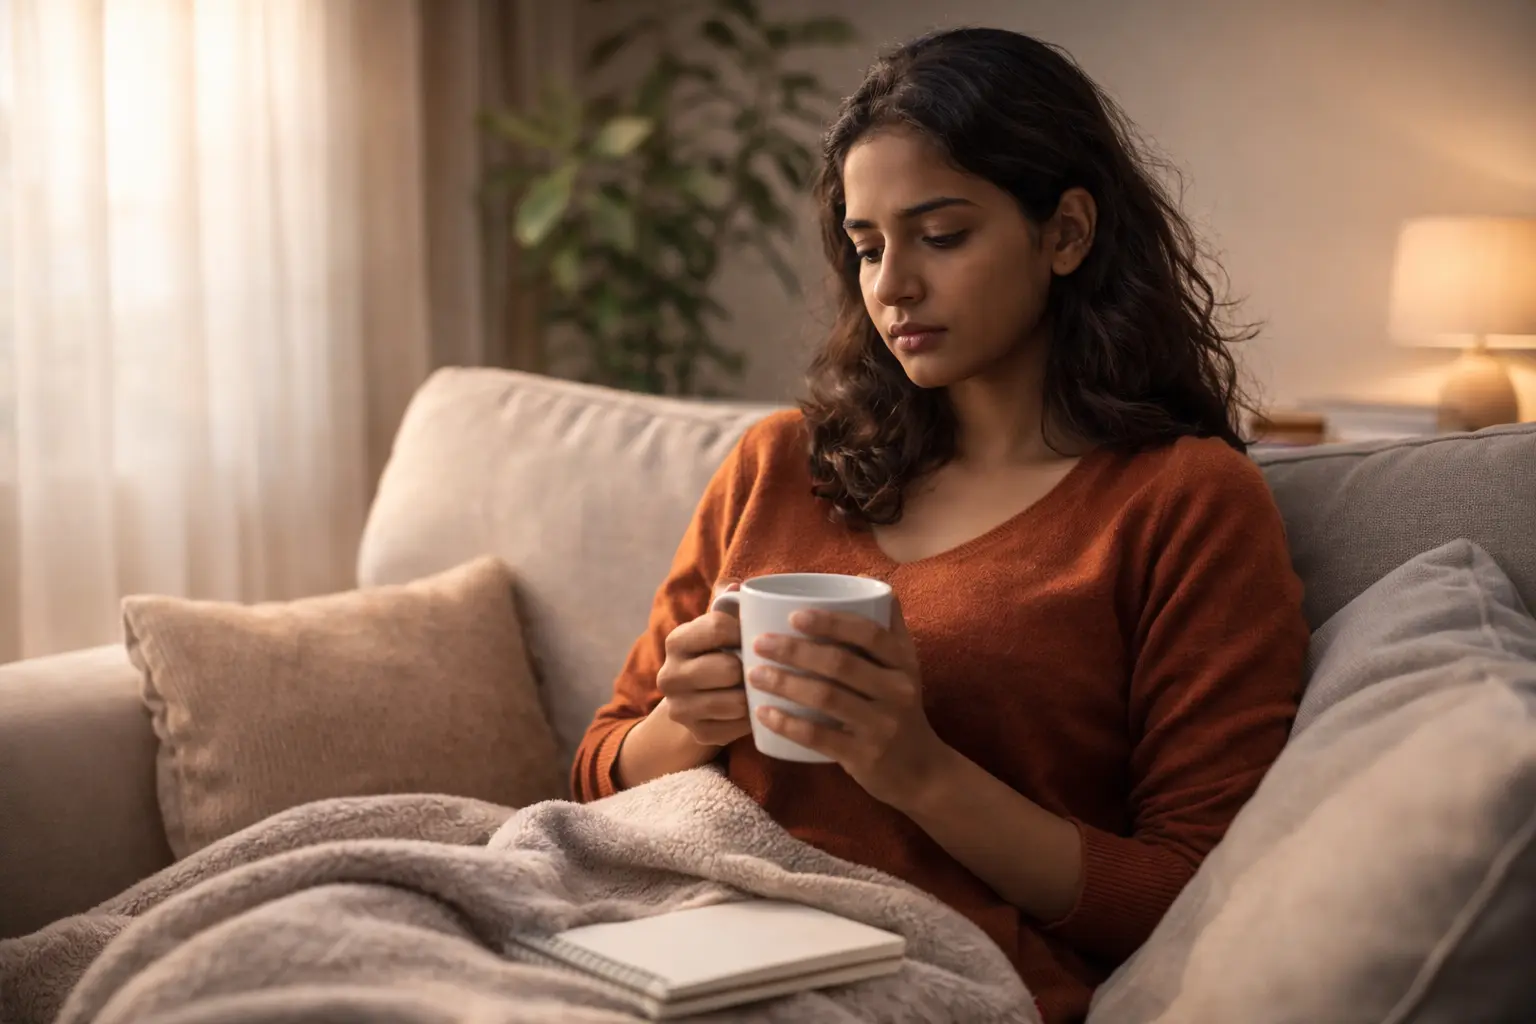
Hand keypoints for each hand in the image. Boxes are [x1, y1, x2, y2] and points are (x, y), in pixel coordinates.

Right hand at [654, 583, 751, 748]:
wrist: (694, 699)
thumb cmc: (717, 652)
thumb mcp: (718, 627)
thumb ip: (728, 605)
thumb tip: (738, 587)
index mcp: (676, 641)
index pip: (717, 627)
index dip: (745, 630)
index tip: (759, 633)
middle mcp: (669, 675)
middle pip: (728, 669)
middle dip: (752, 667)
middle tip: (765, 665)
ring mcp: (681, 708)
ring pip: (736, 702)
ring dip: (756, 695)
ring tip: (766, 686)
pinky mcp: (698, 733)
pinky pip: (739, 727)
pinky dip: (754, 718)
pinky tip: (758, 707)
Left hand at [748, 596, 949, 808]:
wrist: (922, 770)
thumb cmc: (900, 707)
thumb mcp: (905, 665)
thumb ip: (887, 624)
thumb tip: (861, 578)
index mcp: (903, 661)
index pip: (868, 633)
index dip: (830, 622)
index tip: (794, 616)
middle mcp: (897, 690)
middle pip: (840, 663)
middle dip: (794, 650)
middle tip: (759, 643)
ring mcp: (882, 725)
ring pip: (827, 697)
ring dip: (785, 683)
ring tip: (754, 674)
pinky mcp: (864, 756)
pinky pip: (820, 736)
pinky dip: (788, 723)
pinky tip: (763, 714)